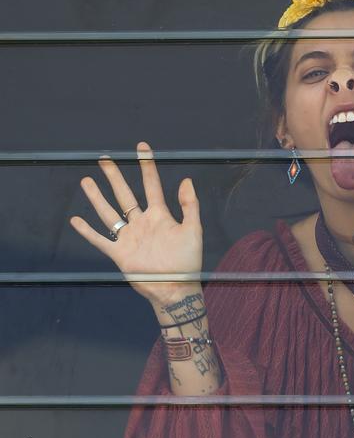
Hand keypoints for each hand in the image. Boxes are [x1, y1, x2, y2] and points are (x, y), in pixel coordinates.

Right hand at [69, 141, 202, 306]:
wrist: (175, 290)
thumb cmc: (187, 262)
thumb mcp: (193, 231)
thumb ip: (189, 206)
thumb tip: (186, 180)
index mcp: (160, 216)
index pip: (151, 185)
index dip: (147, 166)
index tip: (141, 148)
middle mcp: (142, 223)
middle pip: (125, 195)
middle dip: (115, 177)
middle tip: (104, 159)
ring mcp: (129, 238)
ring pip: (109, 213)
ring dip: (97, 198)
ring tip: (86, 181)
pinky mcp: (120, 254)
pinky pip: (101, 240)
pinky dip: (88, 231)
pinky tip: (76, 220)